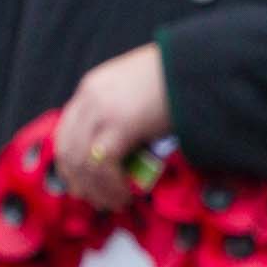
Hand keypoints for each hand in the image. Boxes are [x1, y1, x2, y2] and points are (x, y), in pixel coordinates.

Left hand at [53, 43, 171, 209]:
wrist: (201, 63)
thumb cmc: (178, 77)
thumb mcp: (136, 90)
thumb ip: (120, 112)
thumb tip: (118, 147)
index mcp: (91, 87)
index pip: (65, 132)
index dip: (69, 162)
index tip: (79, 182)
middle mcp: (89, 98)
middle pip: (68, 149)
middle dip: (79, 180)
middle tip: (93, 199)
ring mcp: (102, 110)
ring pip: (83, 161)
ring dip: (96, 188)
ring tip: (112, 203)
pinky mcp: (120, 124)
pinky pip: (103, 163)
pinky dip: (110, 185)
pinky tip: (124, 195)